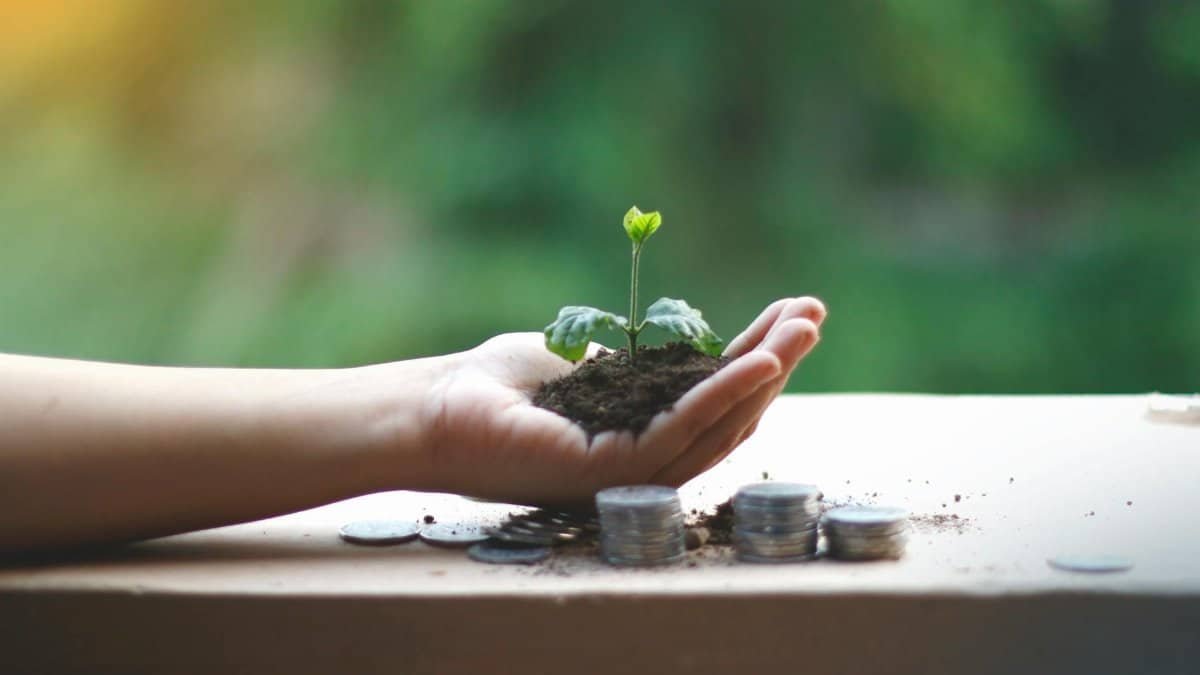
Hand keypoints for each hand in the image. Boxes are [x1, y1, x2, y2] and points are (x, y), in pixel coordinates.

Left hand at [416, 297, 825, 504]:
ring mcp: (630, 472)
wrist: (433, 407)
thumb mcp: (587, 361)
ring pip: (717, 426)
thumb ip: (639, 363)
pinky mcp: (611, 472)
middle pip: (728, 414)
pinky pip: (682, 432)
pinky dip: (724, 395)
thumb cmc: (496, 384)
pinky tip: (760, 362)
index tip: (790, 311)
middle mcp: (644, 459)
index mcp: (640, 431)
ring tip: (803, 329)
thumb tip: (686, 345)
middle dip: (775, 362)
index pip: (711, 398)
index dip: (755, 356)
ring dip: (765, 374)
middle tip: (815, 314)